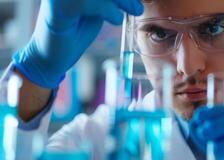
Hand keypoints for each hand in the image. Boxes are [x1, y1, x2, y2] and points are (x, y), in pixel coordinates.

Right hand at [12, 0, 142, 88]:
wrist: (51, 57)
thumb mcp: (97, 11)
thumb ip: (109, 1)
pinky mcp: (55, 8)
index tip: (135, 3)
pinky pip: (84, 3)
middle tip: (138, 7)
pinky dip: (104, 9)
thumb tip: (133, 0)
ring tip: (134, 10)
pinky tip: (116, 19)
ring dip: (119, 0)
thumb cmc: (74, 34)